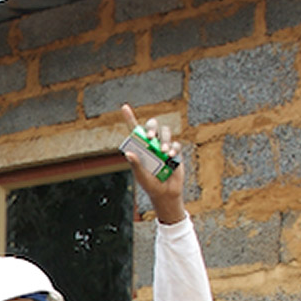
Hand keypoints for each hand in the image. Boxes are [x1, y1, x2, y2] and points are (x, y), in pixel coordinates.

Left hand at [120, 104, 186, 223]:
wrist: (166, 193)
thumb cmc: (150, 185)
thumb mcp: (141, 176)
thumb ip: (136, 165)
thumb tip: (128, 154)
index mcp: (140, 147)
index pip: (134, 130)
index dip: (129, 117)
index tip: (124, 107)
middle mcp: (152, 144)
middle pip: (152, 127)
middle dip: (151, 127)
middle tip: (149, 136)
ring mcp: (164, 146)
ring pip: (165, 133)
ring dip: (164, 139)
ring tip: (162, 151)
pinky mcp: (175, 152)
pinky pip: (175, 144)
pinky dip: (172, 148)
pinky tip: (169, 156)